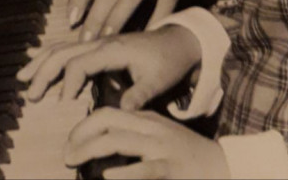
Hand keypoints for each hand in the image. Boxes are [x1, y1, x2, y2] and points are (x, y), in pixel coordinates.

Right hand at [18, 25, 199, 109]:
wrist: (180, 41)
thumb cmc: (169, 62)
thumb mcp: (158, 81)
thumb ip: (139, 95)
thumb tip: (122, 110)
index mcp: (114, 49)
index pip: (81, 63)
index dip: (69, 82)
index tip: (63, 103)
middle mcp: (102, 41)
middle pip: (65, 52)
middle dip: (44, 72)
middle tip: (29, 94)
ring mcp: (99, 42)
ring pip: (63, 47)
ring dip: (42, 62)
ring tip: (22, 77)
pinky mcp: (99, 45)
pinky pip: (70, 47)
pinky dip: (50, 53)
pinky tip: (37, 59)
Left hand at [65, 106, 229, 179]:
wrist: (222, 166)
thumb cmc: (184, 157)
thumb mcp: (157, 140)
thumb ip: (133, 139)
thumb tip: (100, 149)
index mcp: (146, 120)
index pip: (107, 113)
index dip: (83, 126)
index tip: (69, 143)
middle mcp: (151, 129)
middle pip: (108, 121)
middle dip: (81, 135)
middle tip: (65, 156)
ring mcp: (162, 148)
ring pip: (121, 141)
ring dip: (92, 150)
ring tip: (74, 162)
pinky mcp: (172, 168)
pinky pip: (145, 168)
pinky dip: (124, 172)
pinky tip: (108, 177)